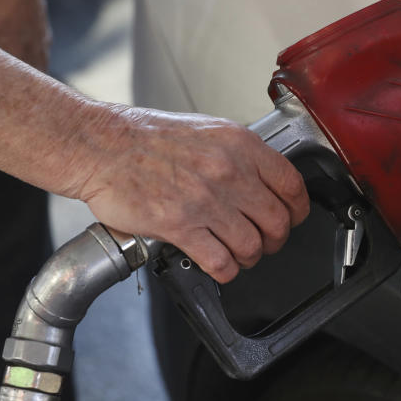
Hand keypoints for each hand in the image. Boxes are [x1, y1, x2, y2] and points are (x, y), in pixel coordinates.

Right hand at [69, 106, 309, 282]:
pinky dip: (225, 271)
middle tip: (264, 243)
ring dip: (249, 258)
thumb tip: (261, 179)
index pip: (291, 185)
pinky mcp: (180, 226)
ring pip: (252, 246)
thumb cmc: (145, 137)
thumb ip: (238, 154)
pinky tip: (219, 265)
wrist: (102, 146)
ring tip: (238, 256)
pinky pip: (220, 262)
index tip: (293, 218)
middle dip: (275, 240)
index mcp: (239, 145)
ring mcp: (205, 200)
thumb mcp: (206, 130)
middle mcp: (228, 171)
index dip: (298, 210)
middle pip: (277, 221)